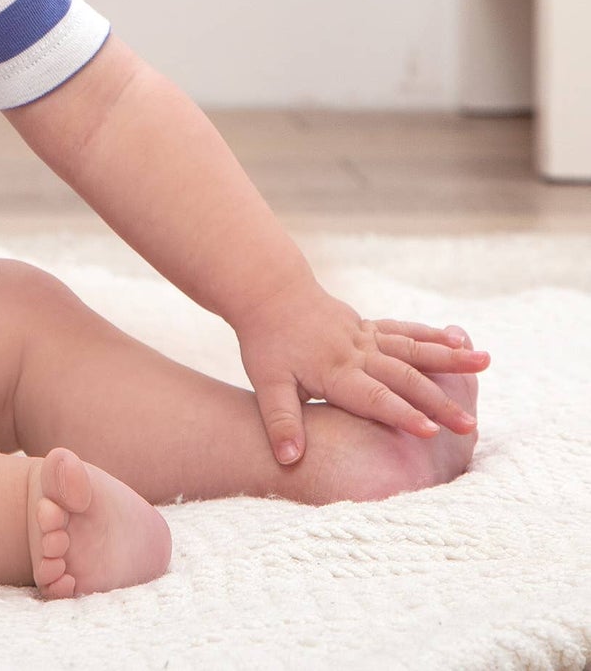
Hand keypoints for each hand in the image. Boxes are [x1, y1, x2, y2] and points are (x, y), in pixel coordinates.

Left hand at [233, 277, 490, 465]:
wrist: (266, 291)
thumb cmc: (265, 340)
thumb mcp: (266, 382)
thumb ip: (280, 420)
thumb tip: (288, 460)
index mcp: (333, 370)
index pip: (372, 397)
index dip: (401, 415)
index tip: (431, 433)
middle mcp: (355, 351)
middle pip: (402, 377)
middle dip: (438, 401)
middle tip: (470, 425)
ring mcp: (364, 335)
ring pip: (413, 348)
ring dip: (449, 358)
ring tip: (486, 363)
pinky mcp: (368, 326)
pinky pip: (405, 331)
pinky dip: (433, 336)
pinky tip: (460, 340)